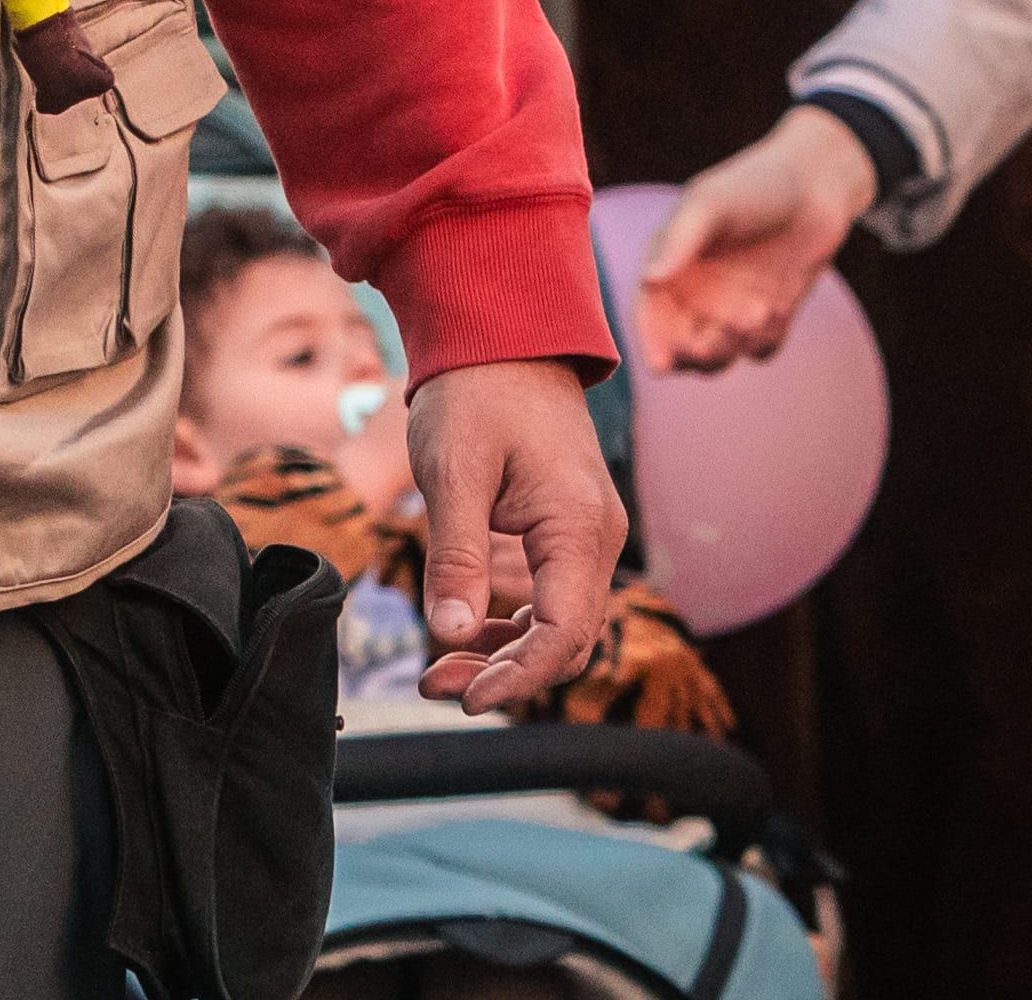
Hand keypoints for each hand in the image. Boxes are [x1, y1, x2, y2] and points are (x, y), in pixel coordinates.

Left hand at [406, 356, 624, 713]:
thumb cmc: (475, 391)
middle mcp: (597, 535)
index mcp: (577, 524)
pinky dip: (515, 625)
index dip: (518, 677)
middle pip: (567, 639)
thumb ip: (456, 556)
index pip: (563, 631)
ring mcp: (589, 532)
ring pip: (561, 623)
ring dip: (506, 655)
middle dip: (504, 674)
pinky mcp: (569, 528)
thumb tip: (450, 635)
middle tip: (434, 686)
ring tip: (440, 670)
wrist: (502, 333)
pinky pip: (555, 597)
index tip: (465, 698)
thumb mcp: (453, 471)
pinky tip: (469, 633)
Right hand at [635, 110, 878, 375]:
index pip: (650, 314)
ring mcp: (731, 307)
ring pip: (719, 357)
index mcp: (669, 264)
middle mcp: (695, 293)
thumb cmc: (754, 185)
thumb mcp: (712, 204)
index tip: (661, 364)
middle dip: (694, 353)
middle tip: (712, 341)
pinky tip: (779, 308)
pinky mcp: (768, 317)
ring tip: (758, 309)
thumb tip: (649, 279)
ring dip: (731, 348)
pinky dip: (764, 342)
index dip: (651, 343)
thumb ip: (680, 240)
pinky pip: (759, 351)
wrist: (815, 185)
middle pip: (680, 348)